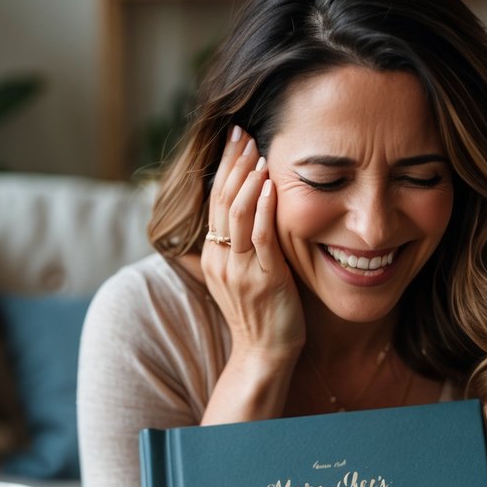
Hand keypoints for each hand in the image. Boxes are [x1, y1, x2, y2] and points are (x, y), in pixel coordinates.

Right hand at [202, 126, 304, 363]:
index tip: (237, 139)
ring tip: (258, 153)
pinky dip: (263, 209)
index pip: (215, 200)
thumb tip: (249, 210)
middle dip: (234, 163)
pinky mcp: (263, 279)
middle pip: (221, 199)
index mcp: (214, 255)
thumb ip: (241, 244)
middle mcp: (221, 259)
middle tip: (245, 133)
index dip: (225, 167)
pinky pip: (259, 238)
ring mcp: (240, 270)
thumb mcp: (242, 275)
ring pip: (236, 213)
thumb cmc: (261, 313)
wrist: (265, 352)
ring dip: (248, 179)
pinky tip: (272, 186)